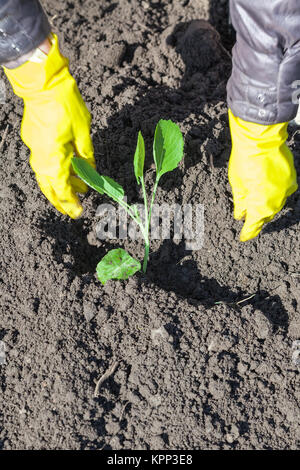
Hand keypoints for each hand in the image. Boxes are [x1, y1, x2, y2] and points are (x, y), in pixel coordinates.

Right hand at [4, 34, 94, 217]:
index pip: (62, 189)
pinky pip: (44, 162)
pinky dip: (55, 170)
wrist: (43, 81)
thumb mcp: (83, 132)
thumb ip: (86, 155)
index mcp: (53, 159)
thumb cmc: (64, 104)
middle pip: (50, 187)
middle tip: (74, 209)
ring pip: (46, 175)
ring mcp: (35, 148)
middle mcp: (41, 157)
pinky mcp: (34, 139)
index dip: (70, 202)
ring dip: (60, 185)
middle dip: (62, 200)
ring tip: (76, 189)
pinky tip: (67, 169)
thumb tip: (90, 171)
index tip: (79, 213)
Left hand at [228, 109, 297, 240]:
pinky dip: (274, 195)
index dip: (248, 232)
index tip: (243, 237)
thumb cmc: (245, 159)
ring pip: (276, 205)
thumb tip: (240, 215)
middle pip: (266, 216)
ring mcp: (286, 189)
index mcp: (261, 204)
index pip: (254, 224)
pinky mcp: (291, 179)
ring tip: (256, 207)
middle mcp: (277, 200)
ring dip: (266, 207)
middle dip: (257, 219)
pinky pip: (282, 193)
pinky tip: (266, 192)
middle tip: (249, 222)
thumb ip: (240, 203)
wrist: (261, 137)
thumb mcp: (237, 183)